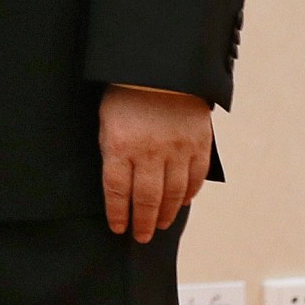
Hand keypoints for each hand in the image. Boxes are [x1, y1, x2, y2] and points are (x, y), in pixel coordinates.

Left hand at [99, 84, 212, 242]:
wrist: (161, 68)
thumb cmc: (126, 93)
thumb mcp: (107, 121)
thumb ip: (113, 151)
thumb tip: (119, 185)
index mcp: (120, 145)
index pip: (116, 190)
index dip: (117, 213)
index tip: (118, 228)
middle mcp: (149, 152)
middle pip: (146, 198)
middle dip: (142, 221)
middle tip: (141, 236)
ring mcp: (177, 149)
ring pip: (173, 193)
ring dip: (165, 213)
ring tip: (159, 225)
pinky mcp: (198, 145)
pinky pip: (195, 178)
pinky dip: (188, 194)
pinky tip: (181, 203)